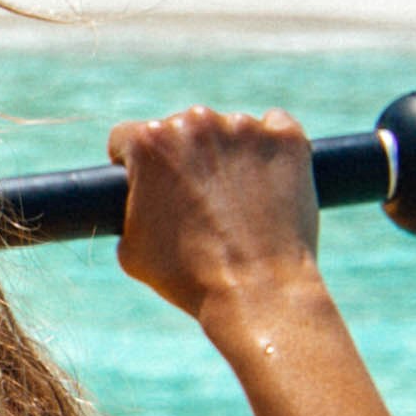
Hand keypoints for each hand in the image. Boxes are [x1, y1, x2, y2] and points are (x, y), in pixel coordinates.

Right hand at [107, 105, 329, 334]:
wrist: (257, 292)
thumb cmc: (188, 277)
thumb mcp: (130, 249)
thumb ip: (128, 208)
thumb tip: (137, 200)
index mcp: (149, 141)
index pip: (128, 137)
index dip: (134, 165)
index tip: (151, 183)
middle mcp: (195, 122)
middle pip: (181, 130)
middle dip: (185, 159)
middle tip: (199, 201)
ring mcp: (245, 127)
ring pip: (229, 131)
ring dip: (228, 155)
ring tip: (238, 203)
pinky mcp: (287, 138)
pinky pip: (275, 128)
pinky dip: (272, 149)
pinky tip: (269, 182)